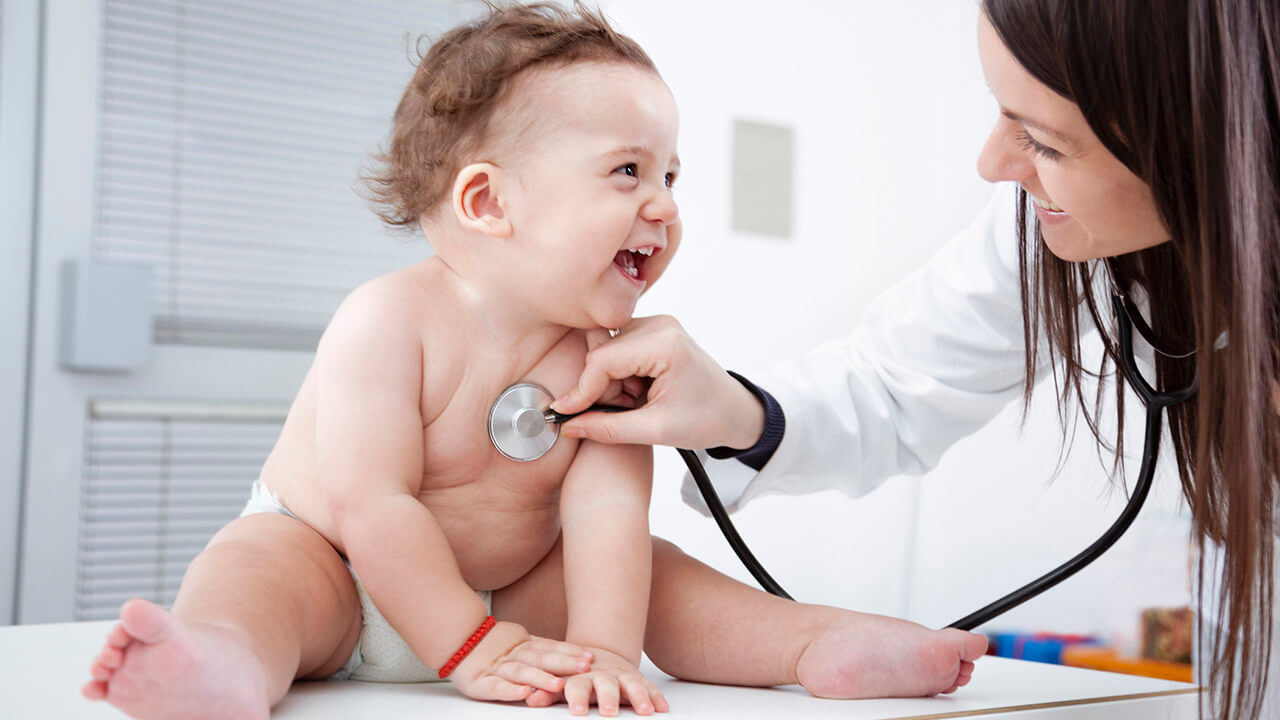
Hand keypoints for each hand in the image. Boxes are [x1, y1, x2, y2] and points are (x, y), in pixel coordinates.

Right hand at [447, 621, 593, 702]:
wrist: (457, 639)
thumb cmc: (492, 647)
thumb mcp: (519, 642)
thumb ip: (541, 648)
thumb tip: (576, 654)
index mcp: (524, 646)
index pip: (550, 647)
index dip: (570, 651)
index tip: (590, 656)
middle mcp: (514, 656)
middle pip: (542, 658)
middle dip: (564, 663)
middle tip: (585, 667)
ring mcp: (498, 668)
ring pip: (522, 672)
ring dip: (541, 678)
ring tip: (558, 685)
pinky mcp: (481, 683)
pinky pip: (497, 687)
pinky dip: (510, 690)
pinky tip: (524, 693)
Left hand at [527, 647, 668, 716]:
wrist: (594, 655)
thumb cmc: (574, 675)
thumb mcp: (559, 682)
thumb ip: (547, 692)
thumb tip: (531, 698)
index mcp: (580, 676)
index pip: (577, 685)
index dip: (577, 697)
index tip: (576, 711)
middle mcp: (602, 675)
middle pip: (606, 685)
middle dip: (609, 697)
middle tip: (609, 711)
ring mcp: (621, 676)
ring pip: (631, 684)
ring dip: (639, 697)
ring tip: (645, 711)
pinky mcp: (636, 678)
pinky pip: (649, 686)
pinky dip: (656, 696)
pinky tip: (662, 708)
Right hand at [552, 315, 764, 449]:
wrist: (735, 411)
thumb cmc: (708, 419)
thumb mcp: (657, 431)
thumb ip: (608, 428)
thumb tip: (569, 425)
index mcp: (665, 344)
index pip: (603, 361)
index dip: (581, 390)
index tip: (563, 413)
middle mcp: (660, 325)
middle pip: (602, 353)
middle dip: (601, 388)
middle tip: (622, 412)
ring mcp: (657, 324)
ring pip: (607, 351)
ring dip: (610, 382)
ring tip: (635, 403)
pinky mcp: (653, 331)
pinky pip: (617, 349)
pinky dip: (619, 375)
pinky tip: (637, 393)